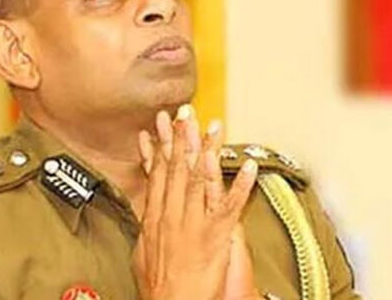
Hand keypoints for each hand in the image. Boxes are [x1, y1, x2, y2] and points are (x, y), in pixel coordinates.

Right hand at [132, 105, 259, 299]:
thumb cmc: (158, 289)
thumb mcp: (141, 255)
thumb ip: (146, 231)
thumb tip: (146, 217)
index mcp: (154, 217)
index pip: (157, 174)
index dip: (161, 147)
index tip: (160, 125)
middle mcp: (171, 214)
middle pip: (177, 168)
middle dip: (181, 136)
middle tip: (185, 110)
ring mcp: (193, 223)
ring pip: (200, 178)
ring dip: (209, 150)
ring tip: (215, 126)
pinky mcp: (215, 235)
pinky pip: (230, 205)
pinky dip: (241, 184)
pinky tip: (249, 166)